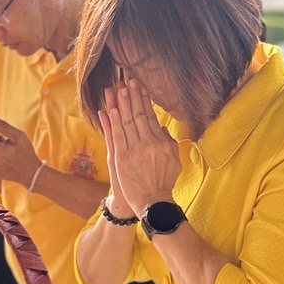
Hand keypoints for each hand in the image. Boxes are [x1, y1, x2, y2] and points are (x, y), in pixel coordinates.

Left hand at [101, 82, 178, 215]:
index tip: (140, 88)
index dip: (144, 101)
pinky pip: (117, 137)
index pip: (151, 117)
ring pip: (126, 123)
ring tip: (116, 90)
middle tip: (127, 81)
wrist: (153, 203)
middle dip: (132, 97)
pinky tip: (110, 111)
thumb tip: (163, 129)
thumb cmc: (164, 183)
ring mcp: (134, 150)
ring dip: (121, 105)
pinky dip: (113, 123)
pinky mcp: (122, 159)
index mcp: (161, 142)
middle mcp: (148, 143)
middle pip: (138, 115)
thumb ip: (169, 143)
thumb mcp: (174, 161)